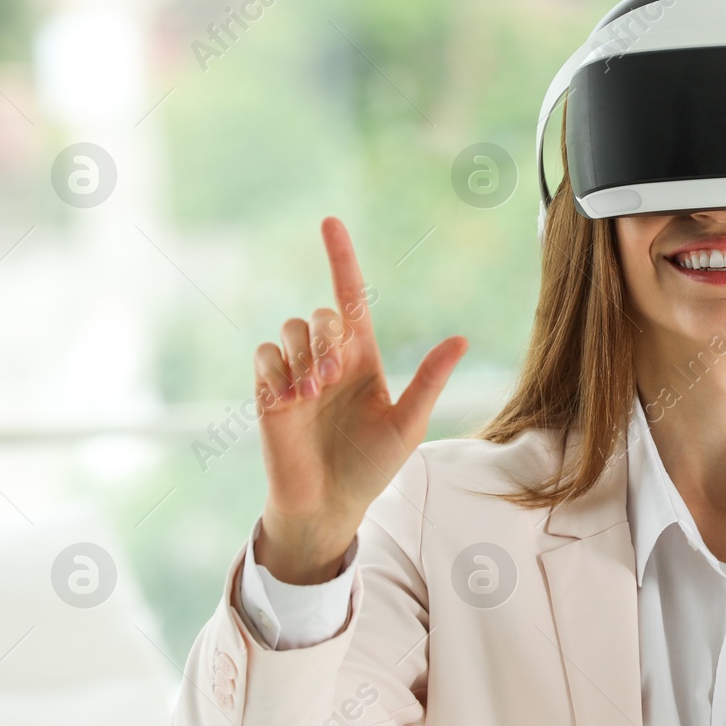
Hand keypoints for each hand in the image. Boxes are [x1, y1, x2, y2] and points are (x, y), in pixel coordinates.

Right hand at [253, 217, 466, 583]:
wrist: (329, 503)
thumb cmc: (372, 466)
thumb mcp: (408, 424)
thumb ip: (429, 381)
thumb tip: (461, 340)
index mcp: (364, 358)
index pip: (350, 297)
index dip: (341, 258)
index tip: (330, 222)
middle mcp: (329, 359)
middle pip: (321, 314)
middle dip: (327, 336)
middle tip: (332, 377)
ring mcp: (297, 374)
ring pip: (291, 327)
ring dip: (304, 353)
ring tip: (312, 393)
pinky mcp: (269, 391)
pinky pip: (265, 354)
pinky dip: (277, 369)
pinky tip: (289, 399)